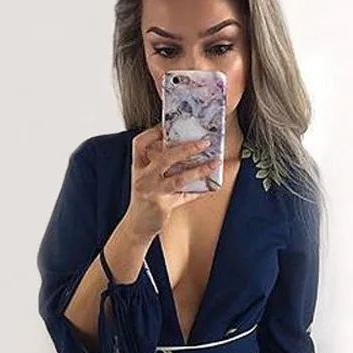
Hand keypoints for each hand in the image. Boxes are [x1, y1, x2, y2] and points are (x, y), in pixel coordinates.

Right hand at [124, 124, 220, 239]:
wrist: (136, 225)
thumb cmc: (144, 199)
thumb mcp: (145, 180)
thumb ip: (159, 166)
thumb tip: (185, 151)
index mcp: (138, 168)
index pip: (140, 145)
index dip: (152, 133)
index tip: (168, 126)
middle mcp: (144, 178)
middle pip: (165, 158)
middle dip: (186, 148)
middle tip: (204, 142)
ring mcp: (153, 192)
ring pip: (179, 178)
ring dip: (200, 170)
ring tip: (215, 162)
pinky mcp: (163, 205)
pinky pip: (186, 196)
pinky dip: (200, 191)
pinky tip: (212, 186)